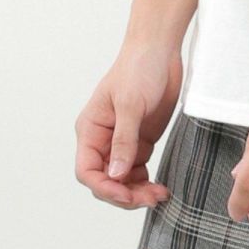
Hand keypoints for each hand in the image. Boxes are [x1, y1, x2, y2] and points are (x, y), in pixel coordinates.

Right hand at [75, 43, 181, 209]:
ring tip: (160, 195)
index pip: (87, 170)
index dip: (104, 187)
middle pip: (106, 180)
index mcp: (91, 129)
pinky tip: (160, 187)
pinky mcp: (141, 140)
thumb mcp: (130, 103)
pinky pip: (138, 171)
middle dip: (125, 194)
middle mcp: (103, 139)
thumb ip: (124, 140)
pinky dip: (146, 183)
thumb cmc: (139, 67)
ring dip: (138, 192)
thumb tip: (115, 175)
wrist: (161, 49)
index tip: (125, 194)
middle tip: (150, 199)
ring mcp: (123, 141)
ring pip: (123, 180)